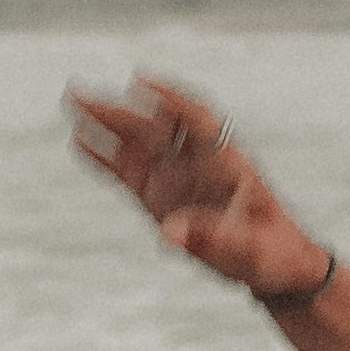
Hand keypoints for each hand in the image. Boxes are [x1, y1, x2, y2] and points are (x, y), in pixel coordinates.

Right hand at [67, 71, 331, 301]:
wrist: (278, 267)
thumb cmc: (274, 252)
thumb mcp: (249, 250)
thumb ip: (211, 239)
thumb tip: (167, 233)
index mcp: (228, 162)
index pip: (198, 120)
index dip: (170, 100)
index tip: (141, 83)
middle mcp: (199, 162)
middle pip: (155, 127)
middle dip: (120, 111)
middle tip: (81, 94)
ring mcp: (178, 179)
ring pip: (137, 144)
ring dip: (106, 124)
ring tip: (71, 101)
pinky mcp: (163, 199)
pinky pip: (130, 174)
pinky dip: (105, 159)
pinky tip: (79, 142)